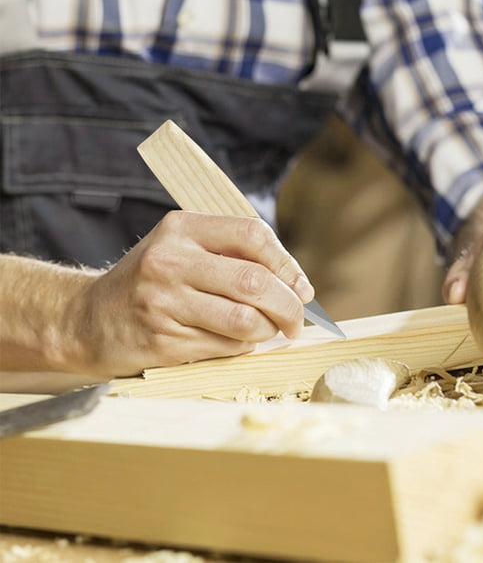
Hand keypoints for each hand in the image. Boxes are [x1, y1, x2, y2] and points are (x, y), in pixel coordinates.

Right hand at [67, 212, 313, 376]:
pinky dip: (242, 347)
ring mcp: (164, 303)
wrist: (88, 319)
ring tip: (266, 331)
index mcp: (182, 228)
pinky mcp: (163, 341)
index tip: (300, 286)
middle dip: (289, 306)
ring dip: (267, 331)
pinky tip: (234, 341)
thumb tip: (297, 284)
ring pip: (245, 321)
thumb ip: (233, 255)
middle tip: (296, 319)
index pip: (253, 235)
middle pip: (255, 281)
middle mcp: (171, 261)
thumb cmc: (150, 281)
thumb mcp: (182, 248)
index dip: (288, 263)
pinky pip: (226, 347)